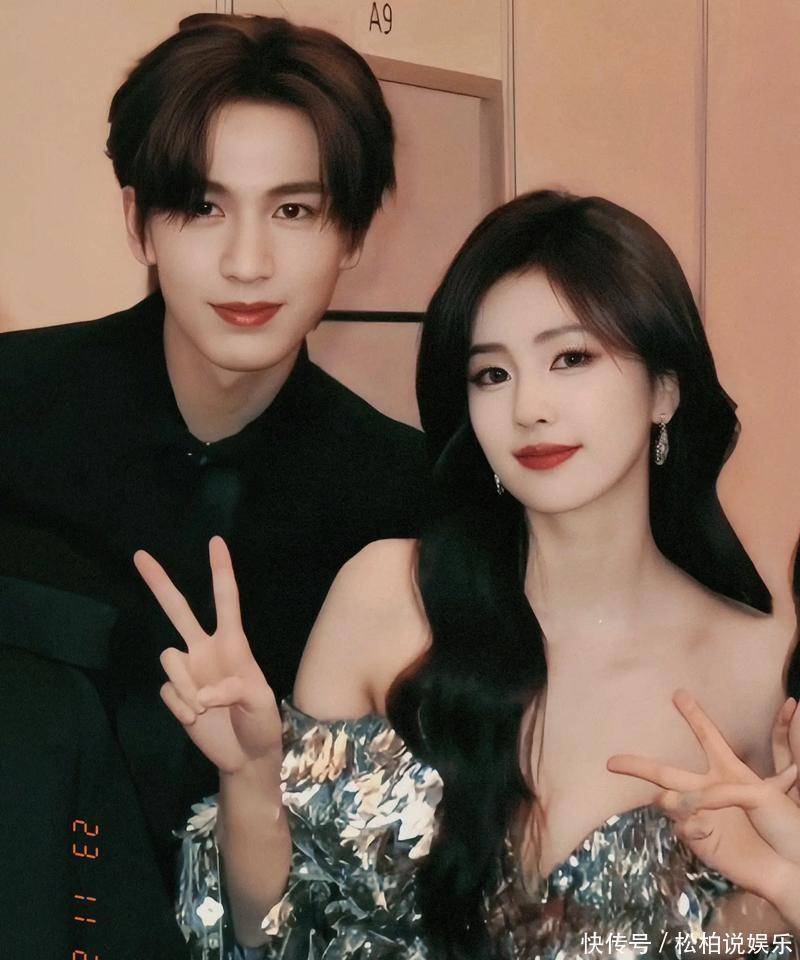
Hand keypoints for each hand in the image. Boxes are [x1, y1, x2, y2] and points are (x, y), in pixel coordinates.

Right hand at [134, 536, 282, 773]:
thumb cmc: (262, 721)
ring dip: (185, 685)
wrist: (246, 756)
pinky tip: (196, 719)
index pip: (226, 599)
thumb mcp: (261, 702)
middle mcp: (206, 649)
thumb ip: (236, 690)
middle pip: (178, 609)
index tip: (216, 541)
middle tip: (139, 555)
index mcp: (234, 643)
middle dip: (159, 583)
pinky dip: (180, 706)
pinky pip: (167, 689)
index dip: (221, 571)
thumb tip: (203, 693)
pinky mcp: (177, 693)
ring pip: (168, 657)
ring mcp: (189, 671)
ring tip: (204, 708)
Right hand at [607, 690, 799, 898]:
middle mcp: (710, 791)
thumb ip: (721, 791)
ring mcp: (702, 816)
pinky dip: (691, 825)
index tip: (678, 693)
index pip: (708, 736)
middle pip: (666, 772)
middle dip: (637, 765)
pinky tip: (705, 829)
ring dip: (675, 800)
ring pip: (670, 801)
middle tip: (610, 762)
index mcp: (729, 771)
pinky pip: (682, 827)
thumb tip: (687, 804)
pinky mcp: (701, 842)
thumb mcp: (760, 794)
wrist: (791, 867)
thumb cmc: (785, 826)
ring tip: (690, 806)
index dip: (694, 715)